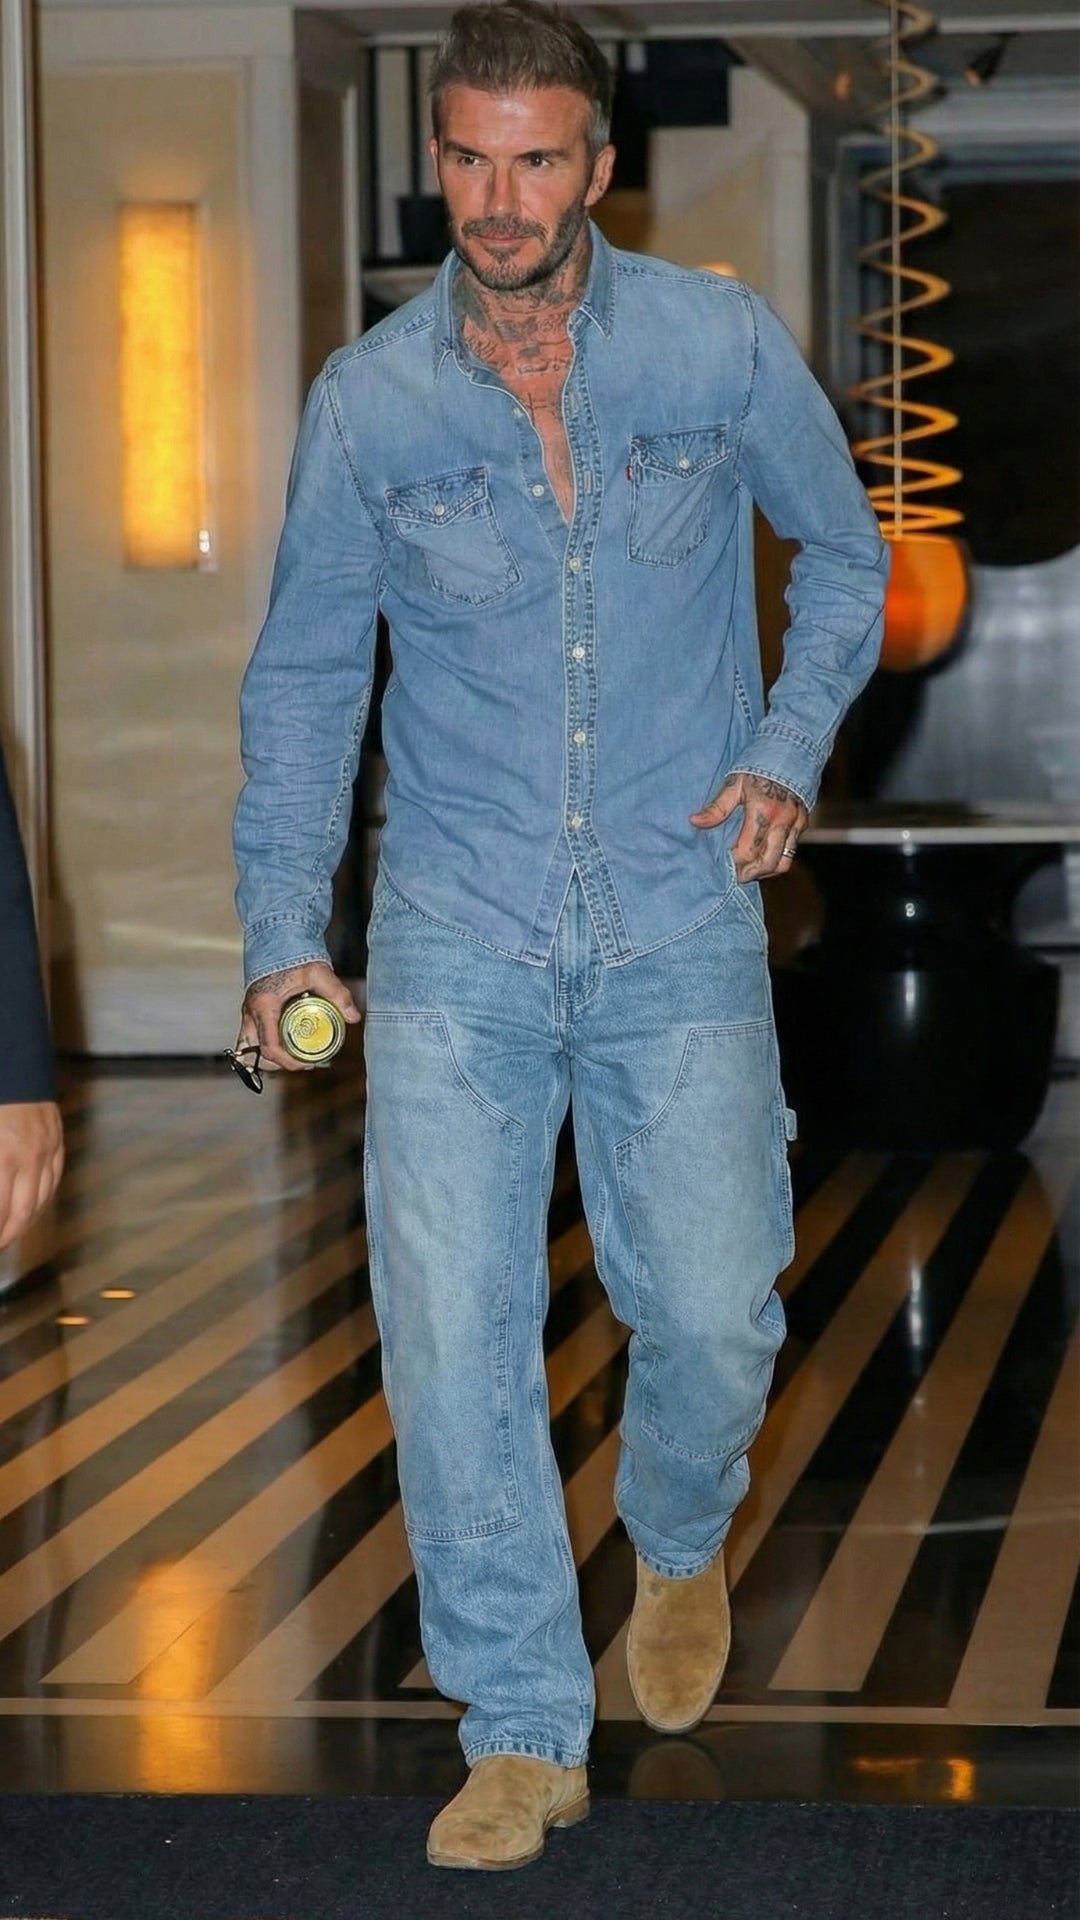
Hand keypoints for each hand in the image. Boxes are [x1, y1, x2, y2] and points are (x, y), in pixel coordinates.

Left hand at [0, 1101, 64, 1251]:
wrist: (14, 1064)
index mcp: (3, 1157)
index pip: (0, 1210)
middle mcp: (29, 1158)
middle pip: (22, 1212)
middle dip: (7, 1235)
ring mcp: (47, 1150)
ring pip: (41, 1200)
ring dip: (25, 1222)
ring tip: (10, 1234)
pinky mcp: (57, 1142)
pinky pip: (54, 1181)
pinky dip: (43, 1199)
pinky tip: (32, 1209)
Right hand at [237, 962, 360, 1074]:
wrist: (278, 938)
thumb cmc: (294, 955)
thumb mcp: (319, 974)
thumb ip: (338, 994)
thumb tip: (353, 1017)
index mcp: (264, 1006)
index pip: (269, 1047)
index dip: (288, 1062)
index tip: (306, 1064)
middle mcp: (250, 1012)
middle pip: (255, 1053)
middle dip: (277, 1063)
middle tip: (301, 1060)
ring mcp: (248, 1012)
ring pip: (249, 1047)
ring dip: (269, 1056)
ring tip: (294, 1053)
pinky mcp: (252, 1010)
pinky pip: (252, 1037)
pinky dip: (264, 1045)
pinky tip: (285, 1042)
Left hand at [691, 772, 808, 880]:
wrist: (792, 748)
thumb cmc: (759, 763)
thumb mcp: (735, 783)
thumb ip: (717, 807)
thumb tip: (695, 822)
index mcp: (763, 811)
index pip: (747, 850)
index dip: (734, 862)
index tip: (722, 864)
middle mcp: (782, 821)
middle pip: (767, 863)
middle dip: (749, 874)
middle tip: (734, 876)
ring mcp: (796, 824)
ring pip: (783, 862)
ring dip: (764, 871)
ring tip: (748, 870)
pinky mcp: (803, 823)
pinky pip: (791, 851)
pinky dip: (777, 859)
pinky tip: (762, 857)